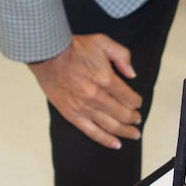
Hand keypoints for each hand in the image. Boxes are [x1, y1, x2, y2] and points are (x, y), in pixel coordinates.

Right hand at [28, 34, 142, 149]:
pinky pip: (92, 132)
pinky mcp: (72, 114)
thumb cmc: (74, 48)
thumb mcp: (103, 42)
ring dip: (125, 131)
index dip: (137, 102)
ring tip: (133, 133)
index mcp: (106, 78)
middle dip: (133, 118)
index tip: (138, 103)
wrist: (48, 55)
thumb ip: (122, 56)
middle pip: (122, 114)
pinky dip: (106, 139)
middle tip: (138, 119)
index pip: (129, 97)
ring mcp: (83, 108)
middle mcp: (96, 96)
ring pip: (111, 126)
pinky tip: (116, 143)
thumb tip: (132, 74)